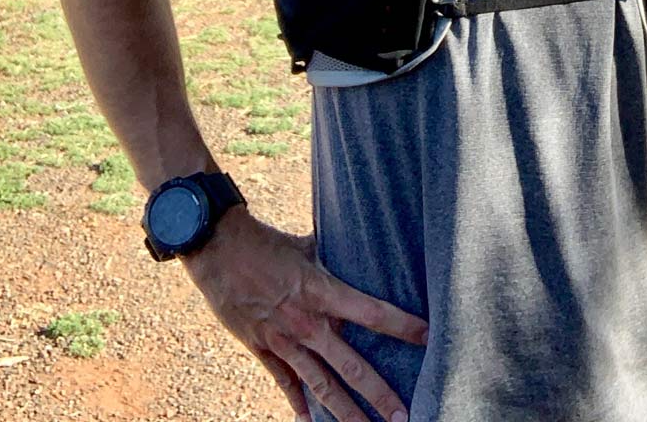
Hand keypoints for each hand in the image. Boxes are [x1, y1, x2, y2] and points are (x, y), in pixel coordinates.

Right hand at [182, 206, 427, 421]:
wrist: (217, 248)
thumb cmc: (265, 241)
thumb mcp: (305, 244)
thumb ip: (332, 252)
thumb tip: (359, 241)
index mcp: (321, 291)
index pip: (371, 312)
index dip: (401, 325)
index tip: (428, 337)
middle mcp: (306, 322)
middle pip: (350, 365)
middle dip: (379, 393)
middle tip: (405, 416)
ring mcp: (283, 341)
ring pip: (321, 386)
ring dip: (346, 412)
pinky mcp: (262, 349)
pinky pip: (285, 383)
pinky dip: (299, 404)